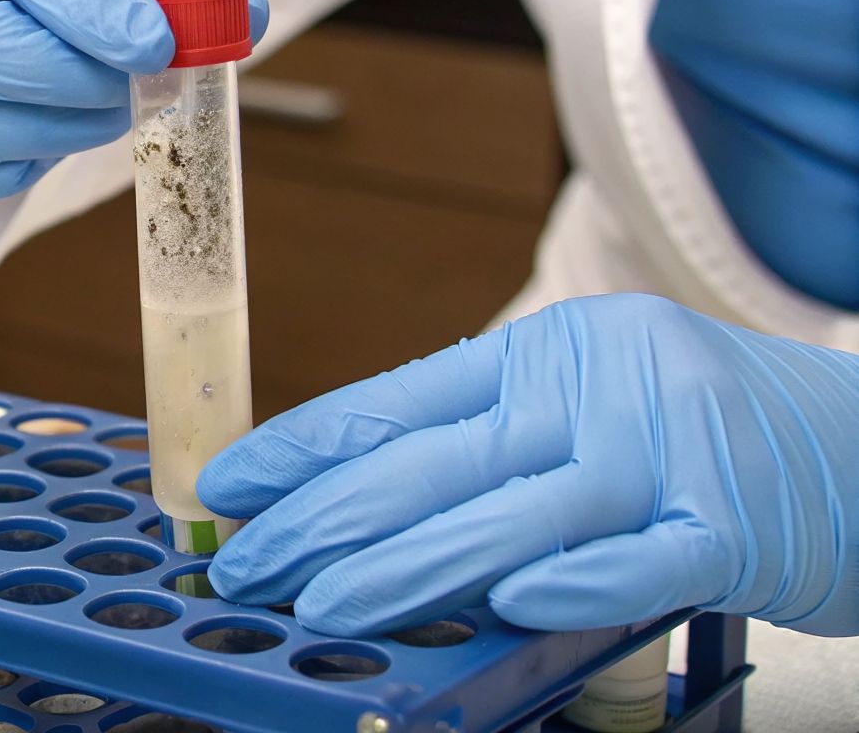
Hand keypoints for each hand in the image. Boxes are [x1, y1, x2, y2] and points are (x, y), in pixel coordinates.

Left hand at [197, 293, 858, 636]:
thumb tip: (362, 495)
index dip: (305, 446)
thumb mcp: (590, 402)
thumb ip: (490, 441)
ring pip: (509, 517)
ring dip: (404, 567)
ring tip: (317, 603)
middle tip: (242, 566)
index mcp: (545, 356)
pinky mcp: (732, 527)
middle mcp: (592, 393)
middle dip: (321, 520)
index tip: (228, 484)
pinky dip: (571, 583)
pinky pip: (637, 562)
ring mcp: (663, 456)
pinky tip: (504, 605)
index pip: (396, 400)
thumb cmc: (711, 431)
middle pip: (431, 463)